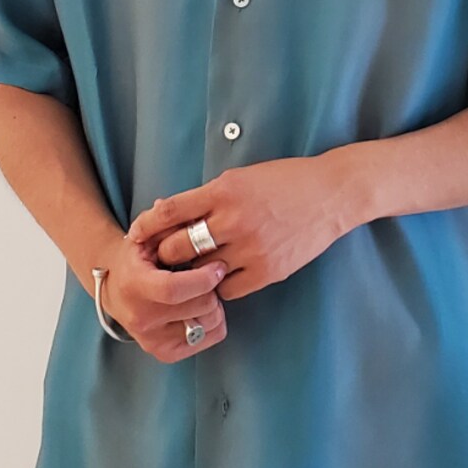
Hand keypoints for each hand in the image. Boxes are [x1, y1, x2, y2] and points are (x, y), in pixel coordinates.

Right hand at [96, 233, 228, 362]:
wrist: (114, 288)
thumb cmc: (136, 259)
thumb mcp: (146, 235)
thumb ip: (168, 224)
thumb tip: (187, 212)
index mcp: (134, 286)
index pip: (174, 289)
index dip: (204, 279)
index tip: (218, 267)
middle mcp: (141, 318)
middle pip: (200, 307)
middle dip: (212, 288)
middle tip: (209, 278)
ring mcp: (152, 339)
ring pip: (208, 324)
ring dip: (214, 306)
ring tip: (201, 293)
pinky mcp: (163, 352)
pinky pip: (207, 340)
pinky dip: (212, 324)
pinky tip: (199, 310)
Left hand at [126, 155, 351, 299]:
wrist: (331, 195)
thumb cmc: (284, 181)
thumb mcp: (240, 178)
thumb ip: (205, 197)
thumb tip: (166, 212)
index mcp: (224, 191)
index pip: (169, 212)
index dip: (146, 226)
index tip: (136, 236)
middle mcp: (234, 221)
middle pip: (178, 247)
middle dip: (165, 254)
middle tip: (160, 259)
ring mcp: (252, 248)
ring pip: (200, 272)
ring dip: (190, 273)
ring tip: (189, 270)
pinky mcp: (268, 271)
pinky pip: (227, 289)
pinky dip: (218, 285)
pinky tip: (220, 277)